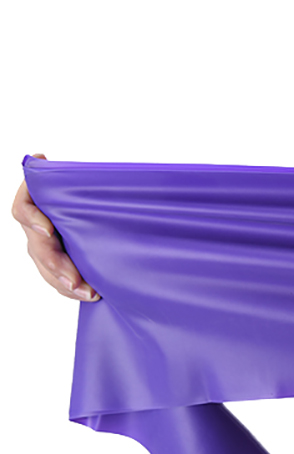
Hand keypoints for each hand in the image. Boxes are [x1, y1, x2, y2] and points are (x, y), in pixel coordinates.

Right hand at [11, 153, 99, 301]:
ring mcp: (47, 244)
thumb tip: (38, 158)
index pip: (23, 208)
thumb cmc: (96, 186)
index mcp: (39, 199)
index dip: (31, 218)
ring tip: (90, 294)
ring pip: (46, 267)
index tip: (48, 229)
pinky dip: (73, 289)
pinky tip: (91, 295)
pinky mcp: (61, 260)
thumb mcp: (86, 180)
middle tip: (76, 282)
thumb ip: (63, 176)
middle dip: (56, 267)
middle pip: (37, 247)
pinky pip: (59, 278)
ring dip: (65, 284)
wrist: (110, 204)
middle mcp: (39, 223)